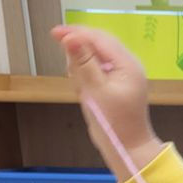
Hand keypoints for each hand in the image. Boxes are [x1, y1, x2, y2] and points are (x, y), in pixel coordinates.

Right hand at [51, 25, 161, 179]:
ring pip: (97, 56)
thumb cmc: (113, 123)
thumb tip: (70, 37)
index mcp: (128, 64)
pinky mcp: (117, 84)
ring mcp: (123, 74)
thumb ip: (83, 62)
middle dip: (79, 51)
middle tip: (67, 67)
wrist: (128, 149)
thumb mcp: (95, 91)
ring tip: (80, 87)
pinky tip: (84, 91)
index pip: (99, 38)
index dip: (76, 33)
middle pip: (99, 44)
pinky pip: (99, 70)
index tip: (54, 33)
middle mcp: (128, 65)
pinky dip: (88, 76)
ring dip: (83, 66)